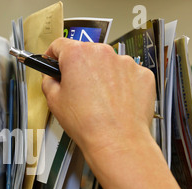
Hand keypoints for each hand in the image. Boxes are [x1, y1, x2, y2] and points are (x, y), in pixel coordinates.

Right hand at [42, 38, 155, 159]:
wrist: (116, 140)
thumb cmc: (87, 123)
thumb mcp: (54, 102)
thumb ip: (49, 82)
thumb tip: (51, 78)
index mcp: (78, 55)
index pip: (59, 45)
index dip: (52, 55)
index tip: (52, 62)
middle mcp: (103, 53)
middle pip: (86, 53)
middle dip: (79, 68)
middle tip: (76, 90)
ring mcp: (126, 62)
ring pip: (107, 64)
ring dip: (101, 76)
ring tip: (98, 101)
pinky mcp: (142, 74)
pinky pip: (127, 75)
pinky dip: (120, 85)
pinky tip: (114, 102)